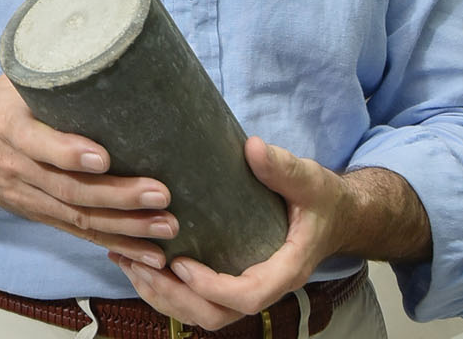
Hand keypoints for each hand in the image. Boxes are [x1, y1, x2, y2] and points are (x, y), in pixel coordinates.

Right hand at [0, 76, 179, 267]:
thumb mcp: (9, 82)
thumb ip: (49, 71)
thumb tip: (105, 46)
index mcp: (7, 126)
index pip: (36, 144)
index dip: (67, 152)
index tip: (103, 156)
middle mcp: (17, 167)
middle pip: (68, 189)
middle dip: (117, 196)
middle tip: (161, 193)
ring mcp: (29, 196)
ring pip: (78, 217)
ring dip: (126, 226)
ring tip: (167, 227)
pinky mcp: (41, 214)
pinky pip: (79, 233)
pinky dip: (116, 245)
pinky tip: (149, 254)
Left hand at [110, 136, 349, 328]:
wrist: (334, 216)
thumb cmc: (321, 200)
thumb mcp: (310, 179)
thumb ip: (284, 167)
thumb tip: (253, 148)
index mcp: (286, 269)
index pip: (249, 296)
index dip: (211, 287)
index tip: (180, 262)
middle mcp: (265, 286)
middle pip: (217, 315)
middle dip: (174, 296)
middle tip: (139, 264)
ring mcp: (247, 288)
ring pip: (203, 315)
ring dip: (163, 297)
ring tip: (128, 263)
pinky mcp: (232, 282)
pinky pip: (198, 302)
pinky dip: (166, 291)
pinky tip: (138, 264)